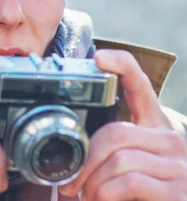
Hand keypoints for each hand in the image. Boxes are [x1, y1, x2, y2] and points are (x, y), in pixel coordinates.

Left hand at [60, 50, 186, 200]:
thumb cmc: (137, 191)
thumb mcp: (123, 164)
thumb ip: (106, 150)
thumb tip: (67, 152)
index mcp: (153, 126)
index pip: (140, 85)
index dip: (121, 65)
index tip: (99, 58)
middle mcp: (170, 140)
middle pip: (115, 133)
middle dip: (85, 162)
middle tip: (71, 184)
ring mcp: (178, 165)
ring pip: (119, 159)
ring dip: (93, 184)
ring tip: (88, 196)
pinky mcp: (178, 190)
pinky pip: (130, 182)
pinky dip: (106, 194)